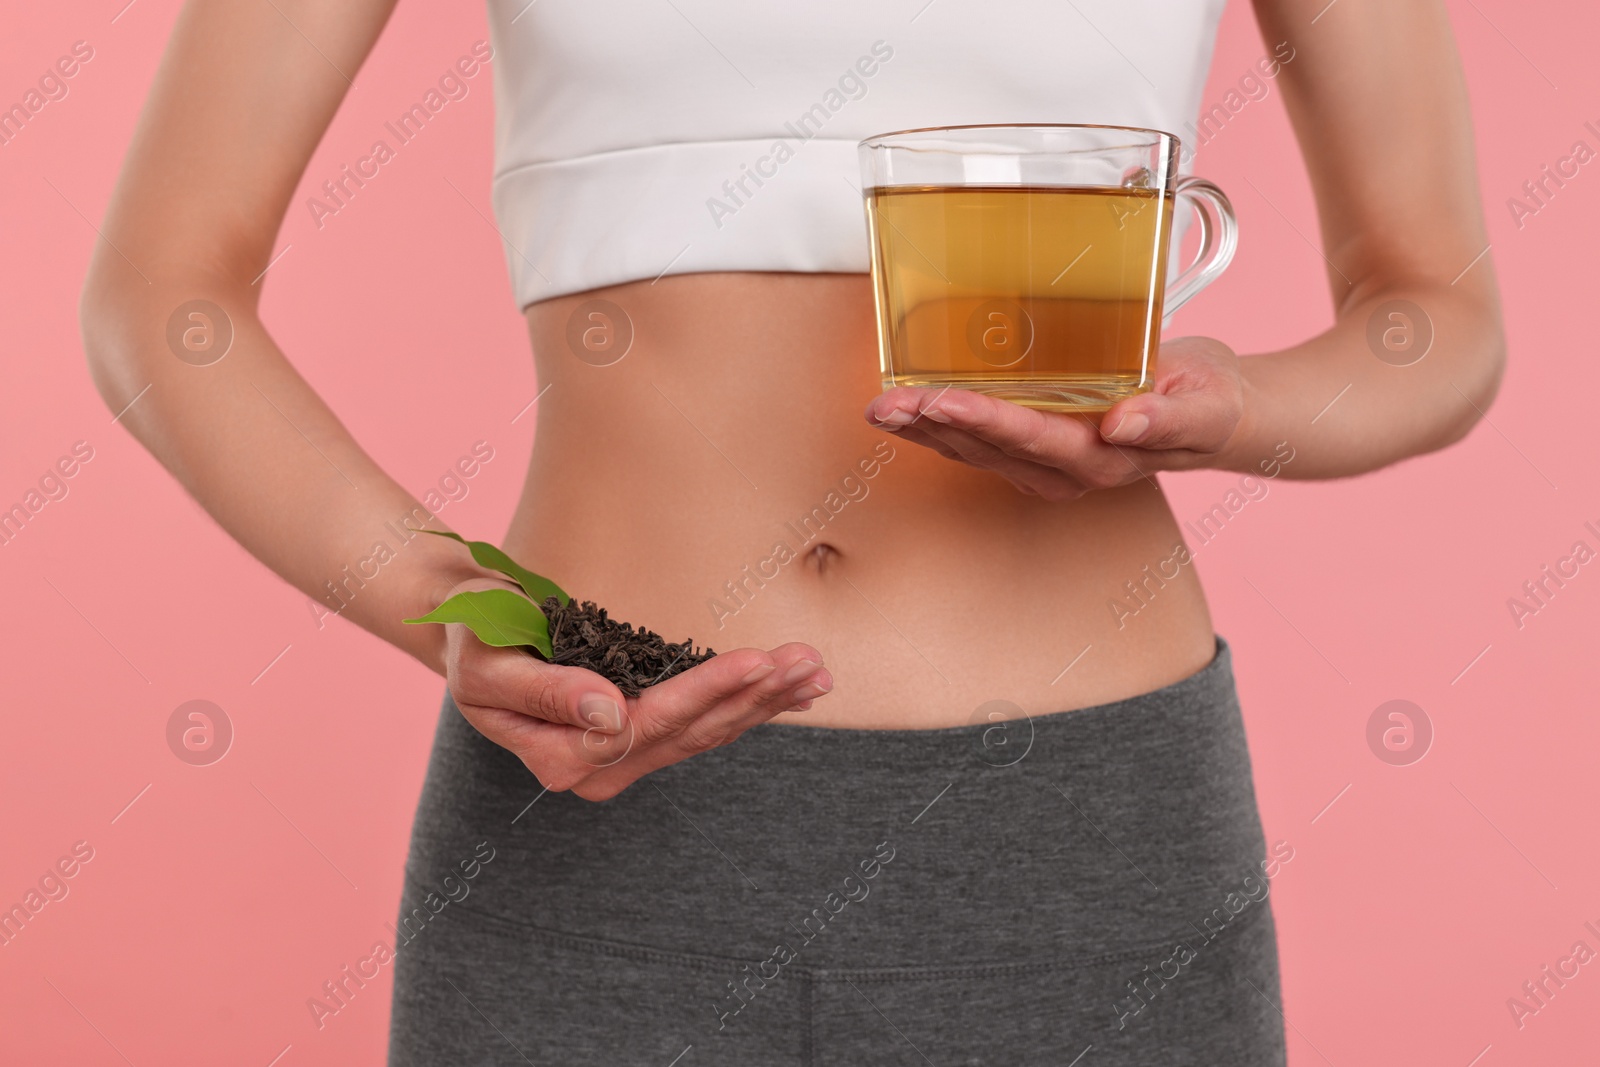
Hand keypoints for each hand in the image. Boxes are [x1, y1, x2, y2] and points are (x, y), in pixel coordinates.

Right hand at [440, 579, 830, 800]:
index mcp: (564, 757)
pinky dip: (753, 704)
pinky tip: (797, 690)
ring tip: (815, 669)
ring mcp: (627, 757)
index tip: (756, 661)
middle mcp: (601, 769)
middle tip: (808, 661)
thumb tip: (607, 711)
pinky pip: (707, 724)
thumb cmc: (474, 641)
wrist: (472, 636)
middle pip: (692, 732)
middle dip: (755, 694)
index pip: (650, 723)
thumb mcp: (489, 662)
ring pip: (709, 732)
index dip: (707, 692)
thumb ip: (543, 691)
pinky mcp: (645, 736)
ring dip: (766, 700)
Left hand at [863, 336, 1247, 500]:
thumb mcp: (1205, 405)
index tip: (943, 400)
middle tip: (885, 404)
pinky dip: (940, 426)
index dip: (984, 419)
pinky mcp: (1037, 451)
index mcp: (1103, 459)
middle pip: (989, 449)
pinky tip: (908, 407)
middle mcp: (1066, 470)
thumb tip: (1125, 423)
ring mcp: (1048, 466)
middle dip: (933, 427)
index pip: (1032, 437)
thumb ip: (1169, 418)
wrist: (1215, 412)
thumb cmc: (1211, 403)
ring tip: (881, 406)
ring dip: (925, 430)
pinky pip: (978, 443)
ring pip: (974, 452)